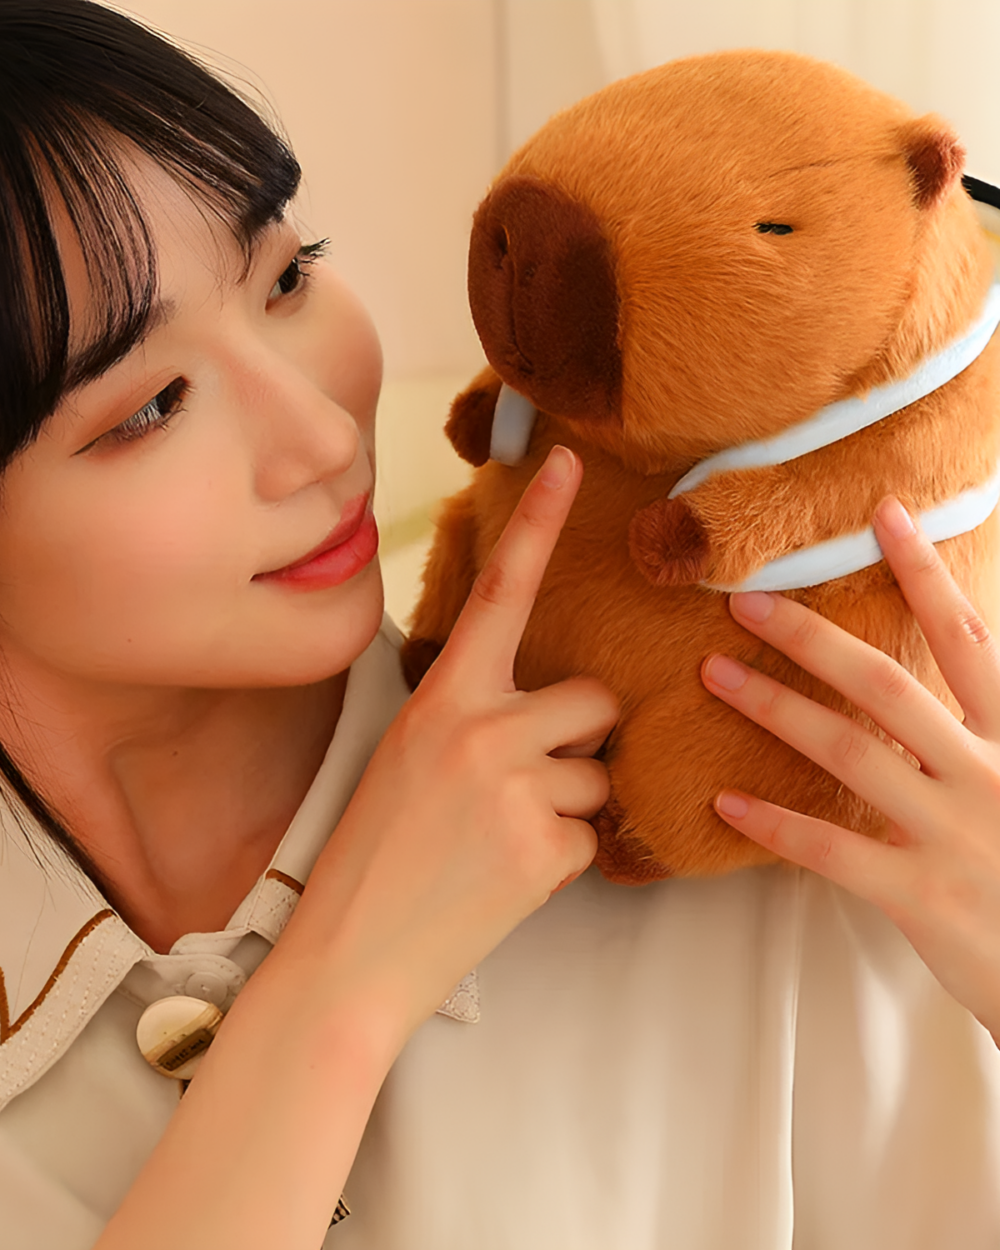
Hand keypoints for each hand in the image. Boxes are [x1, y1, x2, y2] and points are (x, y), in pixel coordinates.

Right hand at [288, 445, 618, 1042]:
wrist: (350, 955)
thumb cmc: (373, 851)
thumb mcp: (408, 755)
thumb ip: (471, 714)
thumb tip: (546, 702)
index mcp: (442, 697)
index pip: (501, 591)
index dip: (540, 522)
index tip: (573, 462)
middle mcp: (483, 728)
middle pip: (594, 699)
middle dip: (581, 734)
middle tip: (530, 776)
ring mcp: (518, 788)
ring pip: (601, 770)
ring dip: (572, 801)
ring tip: (506, 836)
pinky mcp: (546, 850)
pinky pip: (595, 834)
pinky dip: (565, 854)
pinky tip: (509, 875)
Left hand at [700, 496, 999, 1043]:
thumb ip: (982, 732)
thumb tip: (936, 684)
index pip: (968, 638)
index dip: (925, 574)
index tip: (884, 516)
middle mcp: (986, 773)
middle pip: (888, 685)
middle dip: (812, 637)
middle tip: (745, 601)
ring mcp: (954, 834)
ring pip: (850, 753)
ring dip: (775, 708)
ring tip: (716, 675)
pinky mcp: (924, 895)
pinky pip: (833, 851)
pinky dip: (776, 824)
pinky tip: (726, 800)